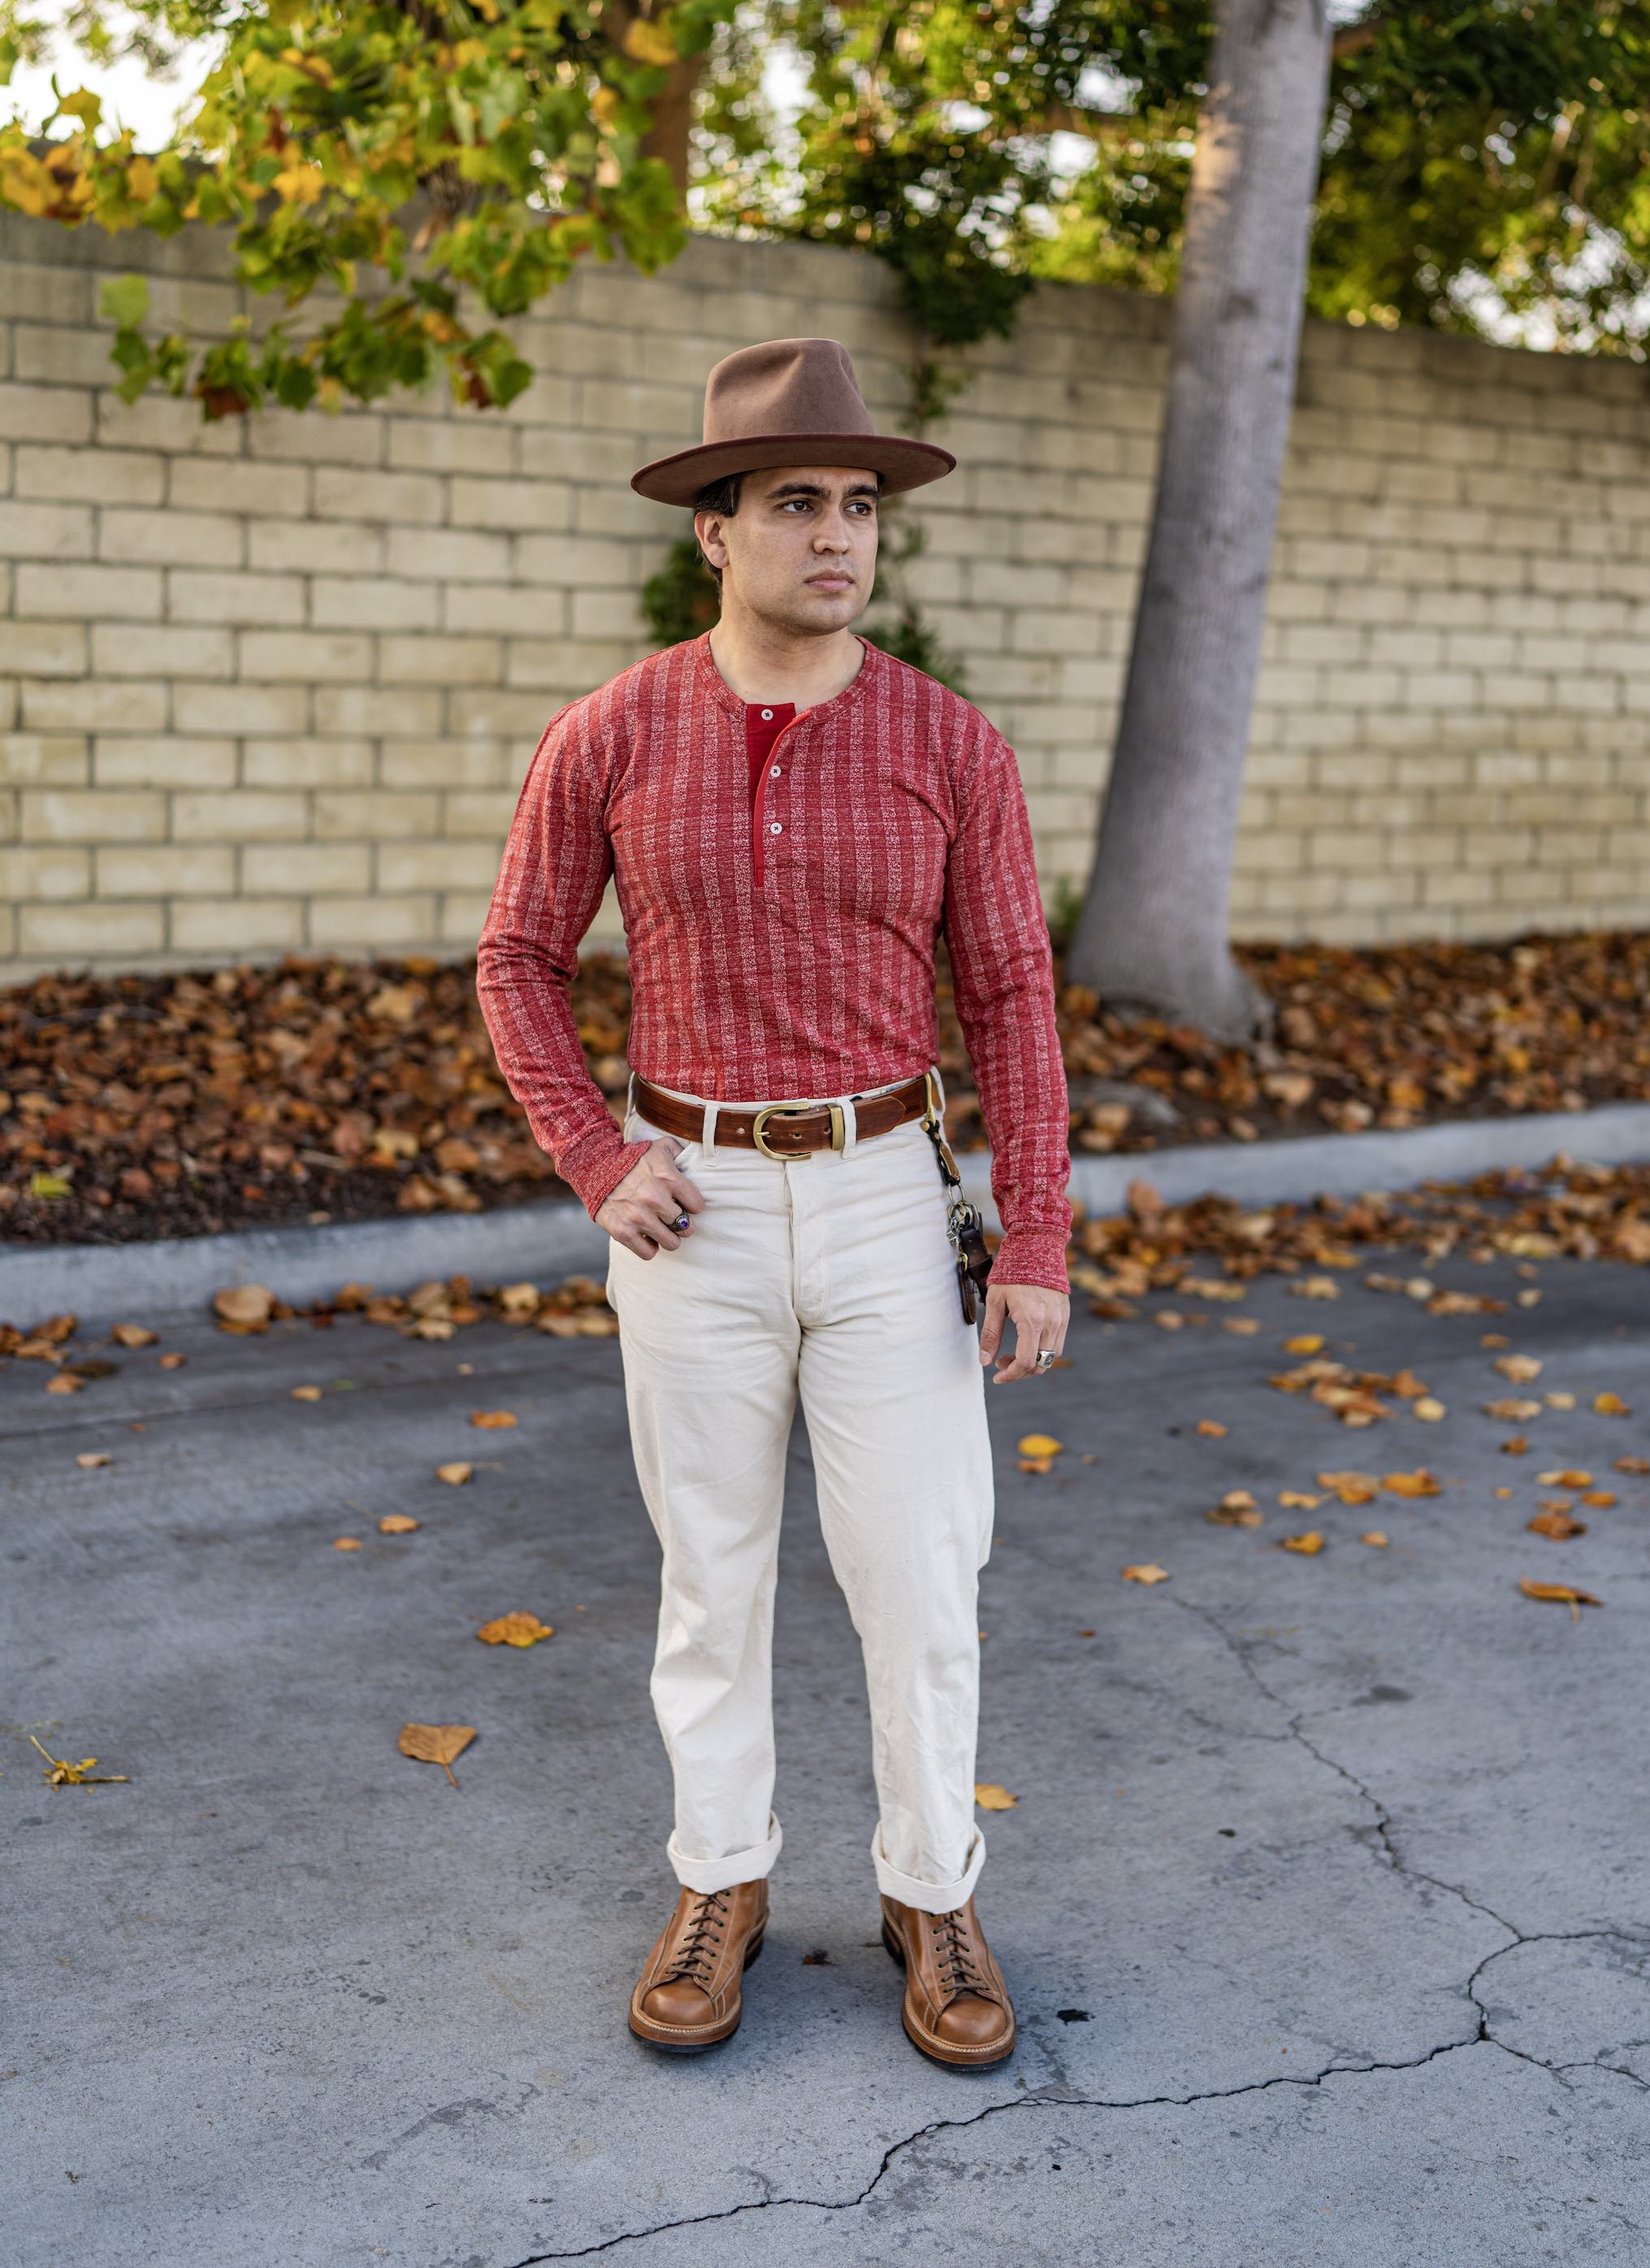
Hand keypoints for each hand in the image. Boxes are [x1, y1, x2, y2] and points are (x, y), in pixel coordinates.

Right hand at [596, 1137, 704, 1258]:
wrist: (595, 1167)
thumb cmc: (632, 1159)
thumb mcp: (659, 1147)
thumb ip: (679, 1152)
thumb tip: (692, 1159)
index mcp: (668, 1178)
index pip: (697, 1206)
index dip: (692, 1206)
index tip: (684, 1204)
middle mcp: (655, 1199)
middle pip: (686, 1228)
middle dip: (682, 1224)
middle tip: (672, 1218)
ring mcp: (639, 1217)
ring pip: (671, 1243)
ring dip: (668, 1237)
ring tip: (661, 1228)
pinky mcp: (623, 1232)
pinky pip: (649, 1253)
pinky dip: (649, 1246)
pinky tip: (646, 1235)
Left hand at [979, 1282, 1068, 1384]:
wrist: (1036, 1248)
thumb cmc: (1012, 1273)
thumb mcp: (995, 1302)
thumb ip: (990, 1334)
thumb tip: (985, 1361)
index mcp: (1032, 1320)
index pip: (1026, 1361)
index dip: (1010, 1375)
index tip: (997, 1376)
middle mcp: (1051, 1323)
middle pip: (1040, 1365)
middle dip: (1019, 1371)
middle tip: (1001, 1363)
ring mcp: (1061, 1320)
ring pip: (1050, 1357)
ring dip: (1032, 1363)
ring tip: (1012, 1353)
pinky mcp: (1065, 1316)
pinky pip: (1057, 1344)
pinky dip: (1041, 1351)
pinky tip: (1026, 1342)